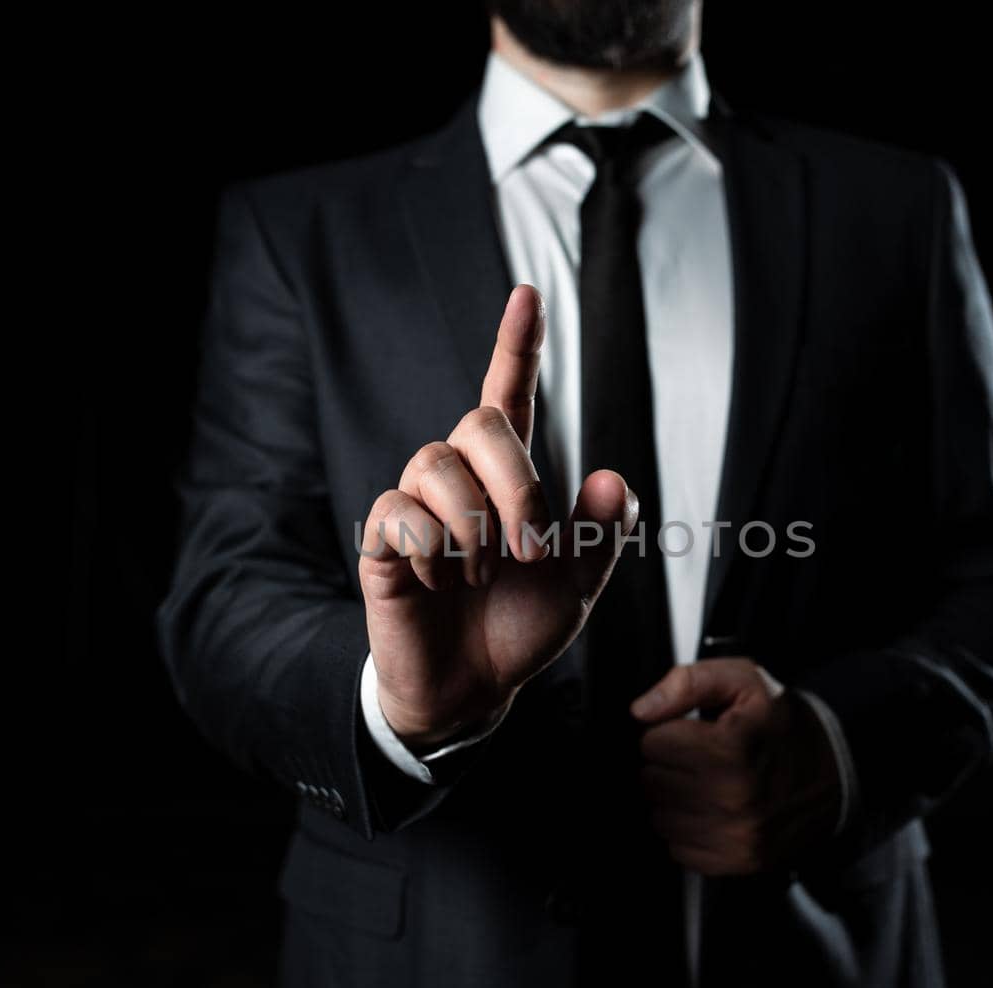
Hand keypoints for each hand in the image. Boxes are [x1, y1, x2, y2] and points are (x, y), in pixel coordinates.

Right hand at [359, 285, 637, 749]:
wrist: (473, 689)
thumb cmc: (520, 626)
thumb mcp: (579, 585)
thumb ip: (600, 534)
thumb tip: (611, 477)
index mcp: (507, 477)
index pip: (507, 394)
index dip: (516, 344)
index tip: (528, 293)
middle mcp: (458, 478)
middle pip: (476, 425)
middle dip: (516, 484)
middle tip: (530, 549)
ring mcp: (415, 507)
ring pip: (433, 465)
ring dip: (474, 528)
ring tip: (481, 576)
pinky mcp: (381, 542)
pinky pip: (397, 515)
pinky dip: (431, 553)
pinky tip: (439, 583)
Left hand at [632, 658, 842, 875]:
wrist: (833, 772)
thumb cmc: (782, 726)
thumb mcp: (743, 680)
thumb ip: (688, 682)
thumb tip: (643, 710)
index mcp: (731, 750)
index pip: (652, 743)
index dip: (671, 731)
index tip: (696, 732)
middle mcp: (734, 798)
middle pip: (652, 781)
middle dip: (672, 765)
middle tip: (704, 757)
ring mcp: (736, 835)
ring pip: (660, 816)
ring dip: (677, 800)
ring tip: (711, 782)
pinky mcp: (737, 860)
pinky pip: (678, 848)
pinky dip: (690, 829)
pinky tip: (715, 810)